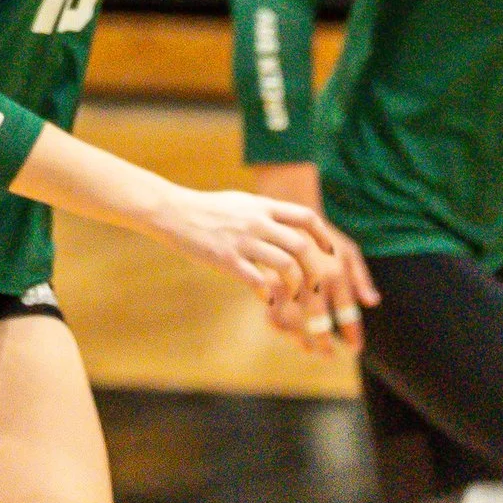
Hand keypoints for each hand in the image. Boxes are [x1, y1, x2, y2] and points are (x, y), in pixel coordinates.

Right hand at [157, 185, 374, 345]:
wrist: (173, 212)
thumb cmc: (207, 209)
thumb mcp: (241, 203)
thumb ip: (264, 213)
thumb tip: (286, 224)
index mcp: (263, 206)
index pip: (306, 217)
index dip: (323, 237)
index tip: (328, 254)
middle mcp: (257, 222)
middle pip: (301, 247)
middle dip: (314, 272)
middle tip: (313, 288)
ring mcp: (243, 240)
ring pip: (285, 266)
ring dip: (294, 287)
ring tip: (290, 297)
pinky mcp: (226, 259)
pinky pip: (257, 281)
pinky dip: (267, 294)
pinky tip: (265, 299)